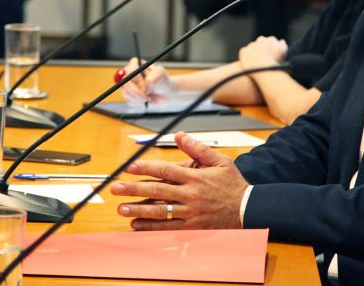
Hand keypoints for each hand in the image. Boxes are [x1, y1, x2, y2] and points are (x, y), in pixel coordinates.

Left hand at [111, 132, 247, 229]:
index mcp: (195, 177)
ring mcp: (189, 212)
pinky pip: (167, 227)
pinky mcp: (191, 226)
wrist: (247, 209)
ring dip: (138, 209)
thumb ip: (198, 149)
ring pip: (159, 211)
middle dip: (134, 189)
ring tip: (121, 208)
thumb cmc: (232, 184)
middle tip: (116, 188)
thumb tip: (179, 136)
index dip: (146, 168)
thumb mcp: (219, 161)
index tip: (129, 167)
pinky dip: (151, 226)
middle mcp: (190, 195)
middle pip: (157, 190)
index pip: (165, 170)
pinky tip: (137, 224)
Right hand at [120, 57, 171, 103]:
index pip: (129, 69)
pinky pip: (129, 101)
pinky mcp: (129, 96)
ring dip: (138, 98)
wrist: (166, 93)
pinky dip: (138, 103)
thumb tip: (147, 81)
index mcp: (136, 65)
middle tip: (145, 96)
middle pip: (124, 82)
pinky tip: (145, 101)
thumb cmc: (162, 81)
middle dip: (136, 91)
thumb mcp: (161, 74)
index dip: (136, 77)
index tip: (145, 83)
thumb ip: (154, 75)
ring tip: (148, 98)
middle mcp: (130, 75)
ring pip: (125, 93)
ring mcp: (128, 86)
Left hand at [237, 36, 287, 69]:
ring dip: (254, 53)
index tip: (272, 55)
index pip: (271, 41)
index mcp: (271, 39)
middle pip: (261, 43)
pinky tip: (249, 63)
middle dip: (262, 48)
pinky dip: (246, 56)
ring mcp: (251, 45)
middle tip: (264, 58)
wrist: (262, 67)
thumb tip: (281, 41)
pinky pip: (244, 52)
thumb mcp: (284, 52)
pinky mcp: (243, 51)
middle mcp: (260, 40)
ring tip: (257, 62)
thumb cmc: (276, 61)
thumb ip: (283, 44)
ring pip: (252, 48)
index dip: (271, 48)